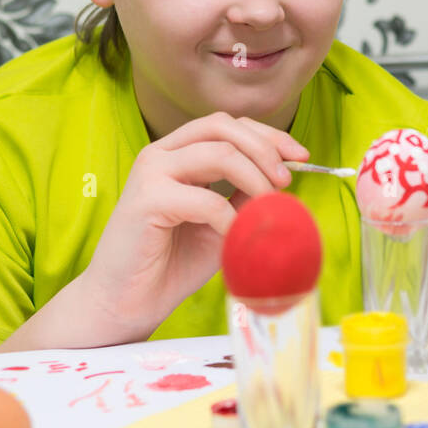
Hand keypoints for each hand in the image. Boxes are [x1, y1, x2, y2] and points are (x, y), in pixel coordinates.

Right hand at [81, 112, 310, 336]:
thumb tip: (285, 176)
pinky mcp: (146, 201)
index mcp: (177, 153)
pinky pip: (207, 200)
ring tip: (269, 206)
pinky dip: (233, 218)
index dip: (269, 135)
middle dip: (266, 147)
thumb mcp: (221, 220)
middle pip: (223, 126)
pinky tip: (237, 237)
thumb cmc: (172, 263)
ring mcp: (150, 173)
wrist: (126, 302)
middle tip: (287, 179)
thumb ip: (244, 194)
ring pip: (220, 153)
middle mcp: (161, 154)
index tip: (301, 157)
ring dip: (256, 178)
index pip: (228, 125)